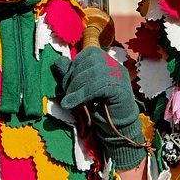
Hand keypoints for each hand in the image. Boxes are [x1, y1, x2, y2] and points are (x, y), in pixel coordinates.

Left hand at [54, 47, 145, 169]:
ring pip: (95, 73)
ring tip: (69, 100)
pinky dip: (82, 95)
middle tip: (67, 93)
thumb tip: (58, 61)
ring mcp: (120, 76)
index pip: (90, 53)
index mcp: (107, 61)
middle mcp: (115, 65)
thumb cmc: (99, 106)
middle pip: (91, 62)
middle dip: (74, 77)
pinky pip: (98, 87)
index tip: (68, 82)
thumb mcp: (80, 88)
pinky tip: (71, 103)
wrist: (116, 127)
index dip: (75, 65)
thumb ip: (70, 75)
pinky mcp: (120, 90)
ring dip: (77, 87)